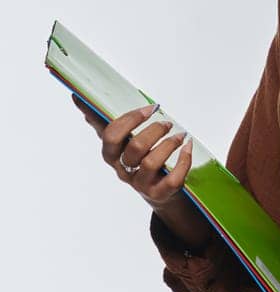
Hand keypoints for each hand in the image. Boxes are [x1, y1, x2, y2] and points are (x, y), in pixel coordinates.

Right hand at [77, 98, 194, 207]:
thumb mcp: (120, 141)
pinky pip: (172, 179)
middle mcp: (123, 170)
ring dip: (169, 144)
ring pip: (152, 163)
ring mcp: (140, 183)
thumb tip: (80, 99)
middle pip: (135, 148)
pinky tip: (187, 148)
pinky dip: (183, 162)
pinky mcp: (159, 193)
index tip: (150, 107)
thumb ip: (102, 122)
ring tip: (180, 135)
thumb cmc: (138, 160)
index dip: (131, 119)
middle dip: (154, 131)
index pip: (112, 136)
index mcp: (112, 155)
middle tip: (167, 123)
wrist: (158, 192)